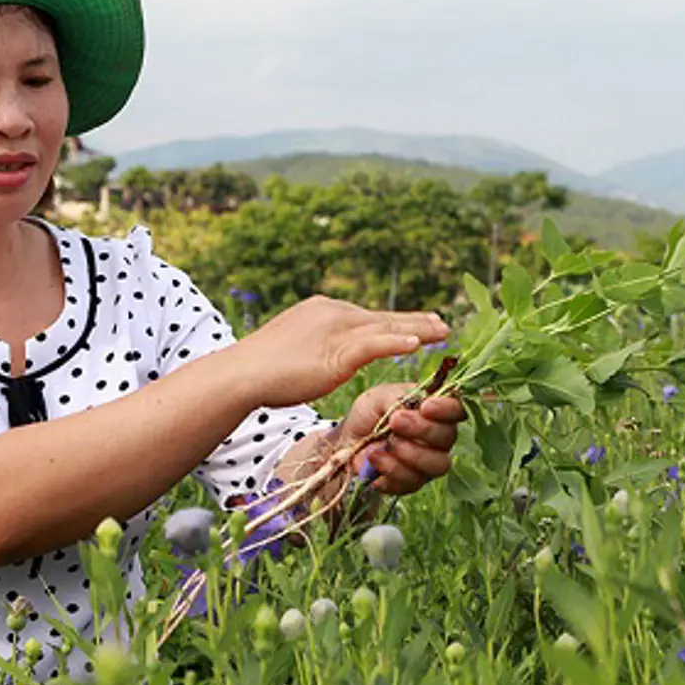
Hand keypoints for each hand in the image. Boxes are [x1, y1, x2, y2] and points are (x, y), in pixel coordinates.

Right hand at [231, 296, 448, 407]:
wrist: (241, 373)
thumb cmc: (260, 370)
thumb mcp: (297, 351)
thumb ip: (320, 349)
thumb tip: (327, 358)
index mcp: (324, 311)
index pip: (368, 316)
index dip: (397, 321)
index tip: (420, 323)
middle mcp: (332, 313)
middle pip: (383, 317)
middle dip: (415, 321)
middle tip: (443, 323)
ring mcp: (334, 330)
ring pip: (385, 327)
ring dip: (417, 329)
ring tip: (442, 331)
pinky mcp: (335, 351)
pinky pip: (373, 344)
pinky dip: (396, 341)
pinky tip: (416, 343)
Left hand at [336, 383, 465, 496]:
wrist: (348, 439)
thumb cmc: (370, 413)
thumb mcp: (379, 397)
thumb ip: (397, 398)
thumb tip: (411, 408)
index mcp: (435, 412)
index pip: (456, 409)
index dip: (447, 409)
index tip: (426, 407)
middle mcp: (438, 439)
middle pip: (448, 438)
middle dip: (422, 429)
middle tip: (395, 421)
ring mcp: (427, 464)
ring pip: (438, 465)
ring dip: (410, 453)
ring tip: (386, 443)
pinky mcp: (411, 483)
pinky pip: (411, 482)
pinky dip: (391, 469)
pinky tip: (374, 457)